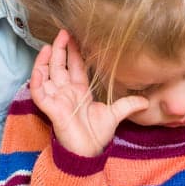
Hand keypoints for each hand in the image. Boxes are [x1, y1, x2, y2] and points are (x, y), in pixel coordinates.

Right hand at [29, 29, 148, 155]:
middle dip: (60, 49)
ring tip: (49, 46)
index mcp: (80, 91)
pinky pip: (40, 93)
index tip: (75, 36)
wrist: (88, 153)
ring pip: (46, 76)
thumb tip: (147, 101)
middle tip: (62, 32)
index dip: (74, 52)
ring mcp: (57, 99)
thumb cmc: (97, 135)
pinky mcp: (51, 109)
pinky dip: (37, 81)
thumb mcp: (115, 115)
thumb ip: (128, 105)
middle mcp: (66, 92)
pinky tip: (39, 69)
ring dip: (45, 61)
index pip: (75, 66)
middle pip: (60, 66)